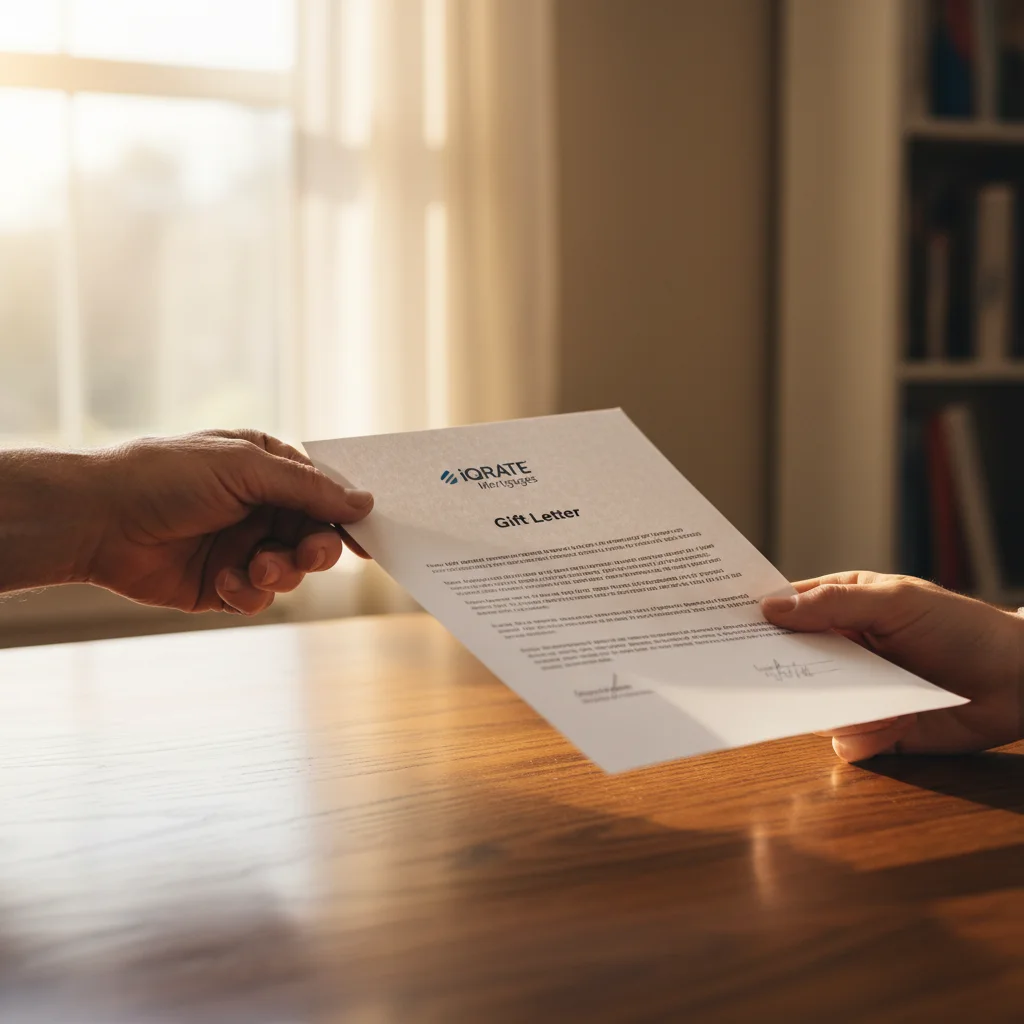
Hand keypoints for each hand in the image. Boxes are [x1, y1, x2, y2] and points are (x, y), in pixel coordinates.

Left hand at [77, 429, 372, 614]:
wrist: (97, 520)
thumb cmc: (166, 476)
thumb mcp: (245, 468)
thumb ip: (308, 488)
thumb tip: (364, 502)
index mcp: (266, 470)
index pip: (323, 494)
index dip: (346, 516)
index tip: (366, 538)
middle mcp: (258, 509)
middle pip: (315, 536)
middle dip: (316, 549)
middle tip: (308, 553)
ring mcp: (240, 547)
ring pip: (291, 572)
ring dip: (280, 572)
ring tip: (253, 566)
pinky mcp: (221, 584)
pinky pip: (257, 597)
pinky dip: (246, 592)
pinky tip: (222, 580)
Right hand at [761, 572, 1023, 760]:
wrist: (1020, 680)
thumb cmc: (960, 626)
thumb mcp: (894, 601)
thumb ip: (832, 604)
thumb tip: (770, 608)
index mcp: (841, 607)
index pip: (785, 609)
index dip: (755, 615)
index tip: (719, 621)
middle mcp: (841, 651)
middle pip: (788, 660)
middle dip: (772, 667)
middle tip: (749, 671)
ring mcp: (856, 691)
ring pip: (811, 703)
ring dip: (819, 705)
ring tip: (848, 700)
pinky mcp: (877, 731)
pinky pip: (845, 739)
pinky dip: (858, 737)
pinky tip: (887, 725)